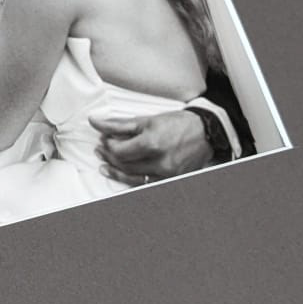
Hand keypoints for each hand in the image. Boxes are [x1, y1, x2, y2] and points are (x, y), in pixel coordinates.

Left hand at [92, 106, 212, 185]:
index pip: (120, 150)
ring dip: (116, 171)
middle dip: (109, 157)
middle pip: (124, 164)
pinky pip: (145, 183)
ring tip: (105, 165)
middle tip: (101, 150)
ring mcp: (166, 173)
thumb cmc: (178, 123)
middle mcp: (160, 161)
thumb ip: (120, 124)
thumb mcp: (148, 120)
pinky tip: (122, 174)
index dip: (108, 145)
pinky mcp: (171, 179)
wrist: (206, 132)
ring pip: (132, 177)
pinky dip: (131, 180)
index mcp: (153, 142)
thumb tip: (96, 122)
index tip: (104, 139)